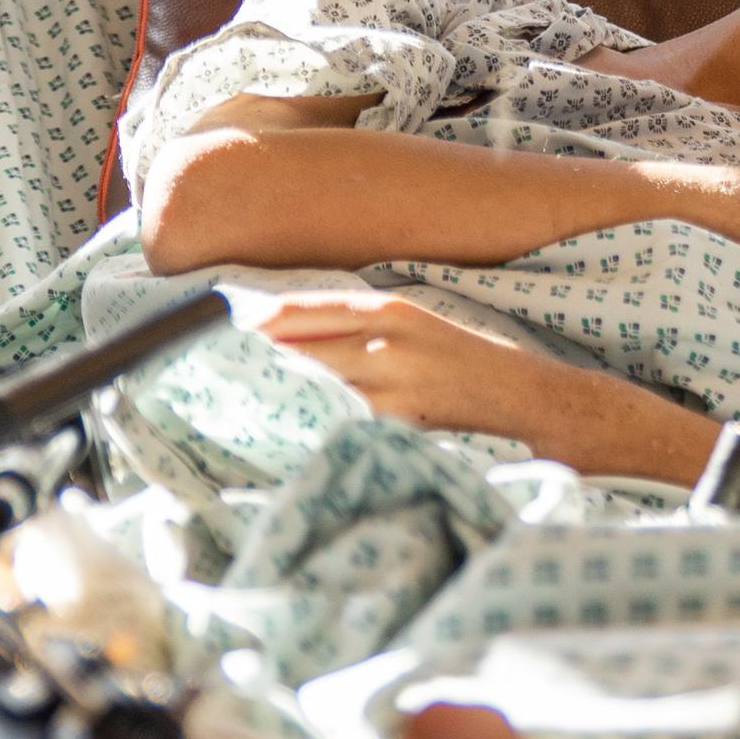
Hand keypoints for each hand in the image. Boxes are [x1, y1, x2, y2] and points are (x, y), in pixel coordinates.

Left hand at [252, 290, 592, 442]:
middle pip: (302, 345)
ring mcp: (392, 382)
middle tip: (210, 364)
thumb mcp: (418, 328)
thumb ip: (362, 330)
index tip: (222, 321)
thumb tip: (294, 342)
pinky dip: (314, 422)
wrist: (529, 400)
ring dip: (277, 390)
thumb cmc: (469, 364)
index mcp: (391, 310)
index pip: (309, 308)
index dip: (263, 317)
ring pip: (315, 382)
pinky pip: (342, 420)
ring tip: (234, 398)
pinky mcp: (399, 419)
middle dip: (258, 355)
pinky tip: (287, 430)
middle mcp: (387, 340)